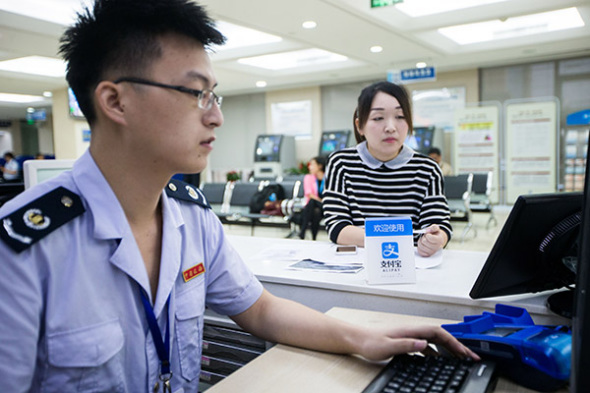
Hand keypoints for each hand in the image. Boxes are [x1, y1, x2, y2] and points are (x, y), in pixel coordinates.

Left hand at [356, 325, 479, 361]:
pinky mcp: (406, 342)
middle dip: (457, 346)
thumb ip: (406, 345)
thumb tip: (424, 344)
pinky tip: (439, 361)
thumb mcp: (388, 346)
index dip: (454, 342)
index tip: (466, 353)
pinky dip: (437, 353)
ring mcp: (410, 336)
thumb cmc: (370, 342)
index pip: (439, 333)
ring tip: (460, 360)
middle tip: (470, 358)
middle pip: (441, 336)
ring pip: (435, 341)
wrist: (358, 340)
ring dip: (449, 350)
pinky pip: (427, 347)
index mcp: (411, 330)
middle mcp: (413, 331)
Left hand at [417, 225, 446, 256]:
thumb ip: (433, 227)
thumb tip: (428, 230)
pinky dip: (419, 247)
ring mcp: (432, 252)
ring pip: (421, 246)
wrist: (436, 240)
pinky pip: (420, 251)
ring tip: (424, 240)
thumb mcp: (435, 228)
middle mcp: (437, 247)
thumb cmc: (435, 234)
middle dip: (423, 237)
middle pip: (424, 241)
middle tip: (426, 237)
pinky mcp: (427, 255)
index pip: (430, 238)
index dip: (427, 234)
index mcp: (439, 240)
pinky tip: (423, 245)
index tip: (428, 234)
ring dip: (420, 242)